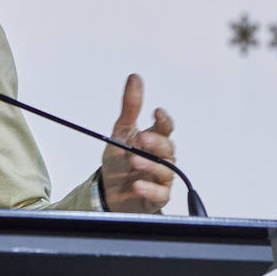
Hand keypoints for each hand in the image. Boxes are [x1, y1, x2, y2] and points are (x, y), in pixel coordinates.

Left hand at [99, 74, 175, 212]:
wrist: (109, 192)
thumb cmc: (120, 161)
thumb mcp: (121, 132)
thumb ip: (130, 106)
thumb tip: (135, 78)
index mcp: (154, 140)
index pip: (165, 128)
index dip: (163, 120)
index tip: (156, 112)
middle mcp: (161, 158)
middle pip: (167, 148)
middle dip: (156, 143)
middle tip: (142, 139)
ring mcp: (160, 179)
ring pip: (165, 171)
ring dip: (151, 165)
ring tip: (134, 161)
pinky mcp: (156, 197)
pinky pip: (160, 194)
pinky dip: (150, 189)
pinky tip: (137, 185)